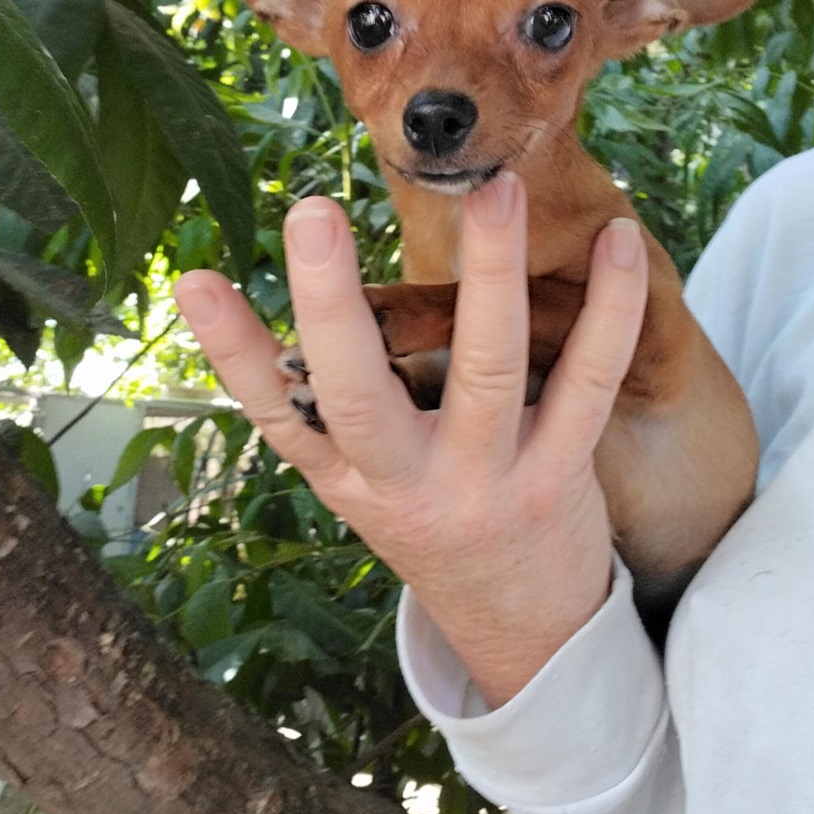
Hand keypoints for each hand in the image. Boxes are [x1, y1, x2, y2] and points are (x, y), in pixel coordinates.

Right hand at [173, 172, 648, 705]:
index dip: (230, 350)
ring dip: (491, 274)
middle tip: (313, 215)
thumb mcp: (360, 478)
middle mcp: (403, 483)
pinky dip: (609, 309)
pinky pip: (588, 384)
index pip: (272, 412)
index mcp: (345, 475)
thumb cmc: (430, 518)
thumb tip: (228, 298)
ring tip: (493, 189)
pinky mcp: (561, 476)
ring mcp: (486, 482)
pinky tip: (618, 240)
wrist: (521, 624)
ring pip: (487, 372)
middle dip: (332, 308)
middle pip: (358, 397)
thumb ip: (315, 399)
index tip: (195, 281)